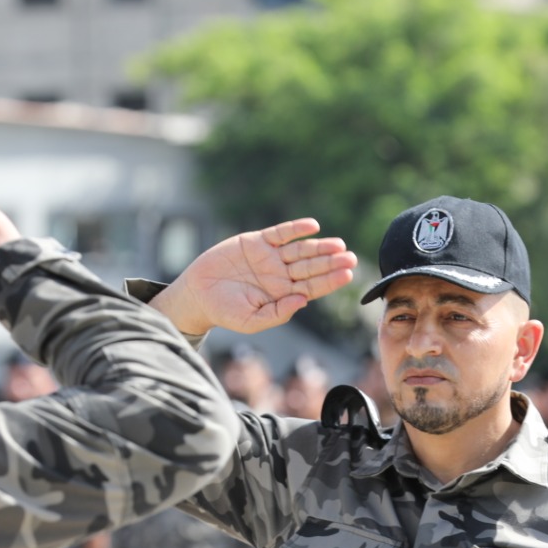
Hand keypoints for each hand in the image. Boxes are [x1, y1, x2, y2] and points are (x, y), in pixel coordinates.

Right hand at [149, 219, 357, 335]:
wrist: (198, 294)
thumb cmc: (225, 312)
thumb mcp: (251, 321)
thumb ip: (277, 314)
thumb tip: (303, 301)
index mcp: (283, 294)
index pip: (312, 286)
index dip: (330, 280)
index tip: (347, 275)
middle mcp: (280, 274)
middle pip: (311, 266)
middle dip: (330, 262)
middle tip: (350, 257)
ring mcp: (270, 257)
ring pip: (300, 249)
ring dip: (319, 246)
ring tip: (337, 245)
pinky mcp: (256, 241)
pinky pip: (280, 233)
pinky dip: (295, 229)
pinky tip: (312, 227)